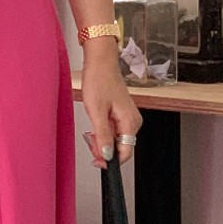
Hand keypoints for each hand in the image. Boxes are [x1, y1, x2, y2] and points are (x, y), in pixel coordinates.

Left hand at [80, 38, 140, 169]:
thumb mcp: (96, 111)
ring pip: (115, 140)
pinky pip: (113, 130)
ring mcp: (128, 118)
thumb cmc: (99, 80)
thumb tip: (107, 155)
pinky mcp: (121, 114)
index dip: (110, 160)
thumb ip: (103, 135)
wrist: (100, 62)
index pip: (125, 153)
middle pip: (120, 147)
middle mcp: (133, 121)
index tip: (95, 160)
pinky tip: (95, 122)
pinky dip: (102, 131)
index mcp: (130, 122)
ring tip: (91, 129)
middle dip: (103, 148)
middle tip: (89, 139)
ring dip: (101, 140)